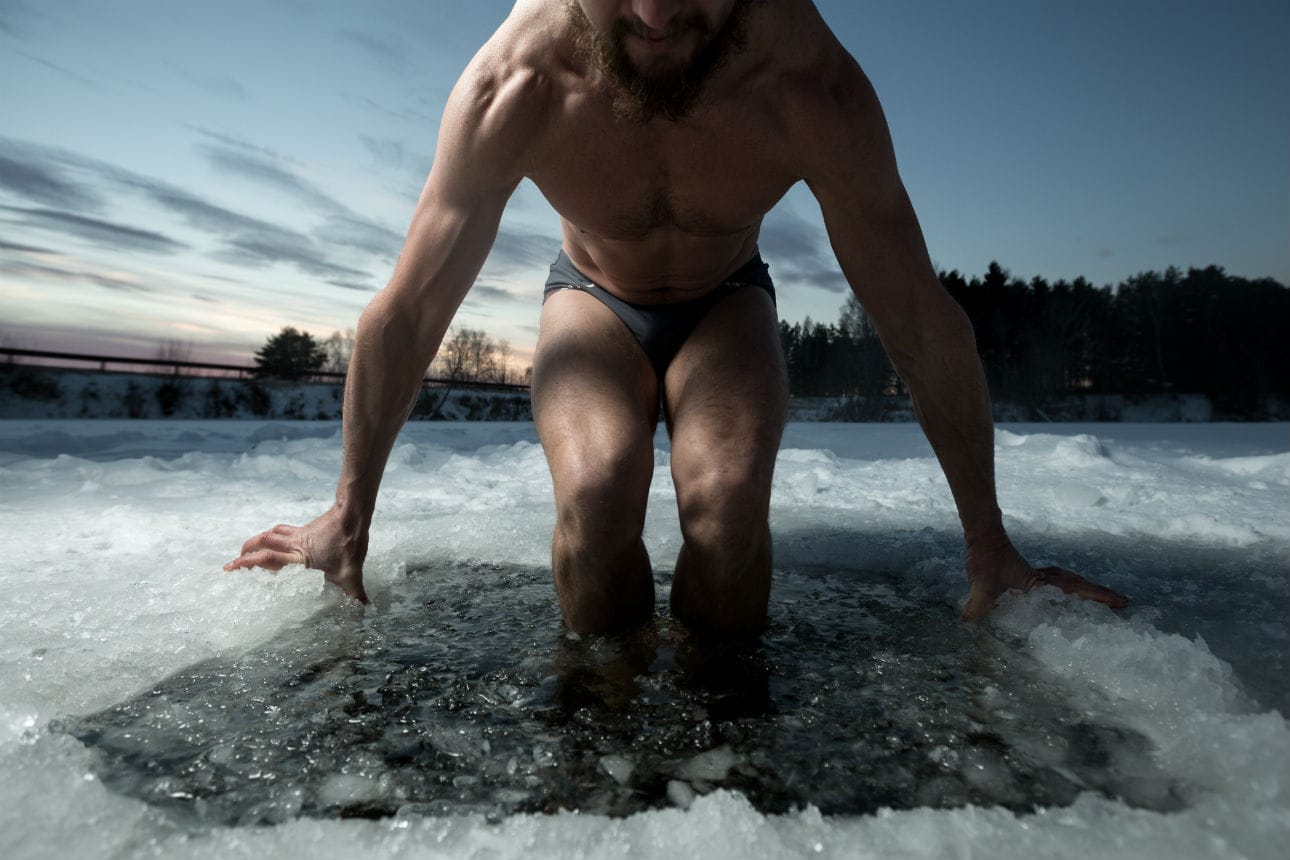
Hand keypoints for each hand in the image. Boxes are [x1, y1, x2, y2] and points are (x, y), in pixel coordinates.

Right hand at [224, 505, 369, 601]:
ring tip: (247, 551)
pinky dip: (273, 535)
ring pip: (270, 534)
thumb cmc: (349, 544)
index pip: (268, 558)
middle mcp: (294, 545)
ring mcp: (298, 534)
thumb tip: (365, 606)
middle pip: (262, 543)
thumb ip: (355, 591)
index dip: (248, 562)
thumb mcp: (352, 572)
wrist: (352, 515)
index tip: (232, 567)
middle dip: (245, 552)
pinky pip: (282, 530)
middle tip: (233, 563)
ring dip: (256, 542)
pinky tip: (275, 541)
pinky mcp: (304, 529)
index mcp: (300, 557)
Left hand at [961, 539, 1127, 620]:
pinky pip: (1057, 586)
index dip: (1099, 596)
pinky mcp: (1030, 578)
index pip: (1076, 590)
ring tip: (1104, 604)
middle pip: (1080, 587)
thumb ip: (978, 602)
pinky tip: (1066, 602)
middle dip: (1101, 595)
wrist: (983, 538)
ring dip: (1087, 593)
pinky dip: (1069, 592)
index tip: (1122, 602)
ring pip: (1070, 585)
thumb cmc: (986, 558)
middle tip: (1123, 604)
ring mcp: (1039, 578)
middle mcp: (1045, 580)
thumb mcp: (982, 583)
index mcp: (1041, 583)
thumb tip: (967, 621)